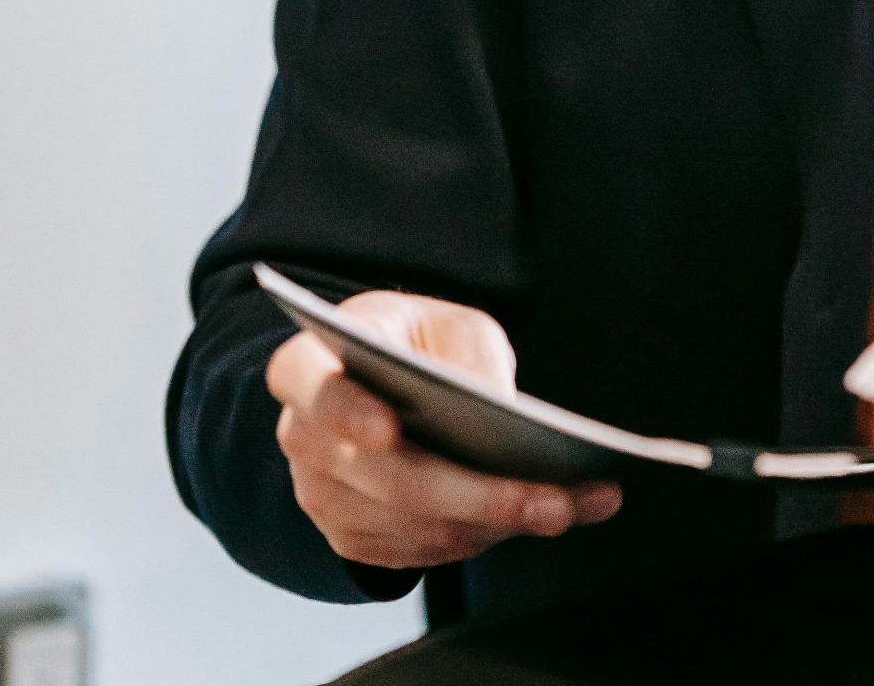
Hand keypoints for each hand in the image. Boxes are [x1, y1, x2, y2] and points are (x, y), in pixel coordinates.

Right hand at [265, 289, 621, 569]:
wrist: (386, 385)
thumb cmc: (416, 343)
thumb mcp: (446, 322)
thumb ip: (467, 351)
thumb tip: (497, 405)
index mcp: (307, 368)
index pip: (312, 389)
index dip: (345, 413)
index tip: (389, 430)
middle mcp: (303, 439)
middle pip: (386, 479)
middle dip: (477, 496)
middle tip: (552, 500)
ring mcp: (323, 497)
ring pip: (414, 526)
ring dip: (498, 523)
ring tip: (571, 506)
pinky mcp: (356, 538)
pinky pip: (425, 551)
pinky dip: (490, 536)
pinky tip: (551, 514)